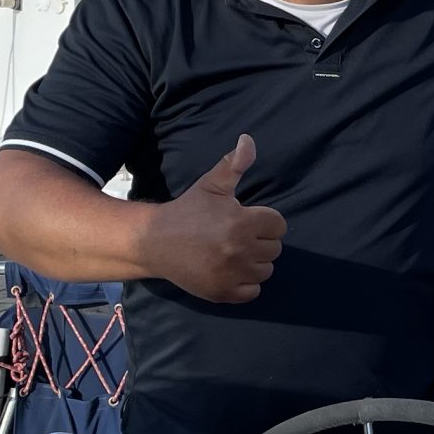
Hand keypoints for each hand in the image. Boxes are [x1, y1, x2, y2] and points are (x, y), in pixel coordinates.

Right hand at [142, 134, 285, 303]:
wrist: (154, 241)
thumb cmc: (187, 211)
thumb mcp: (211, 185)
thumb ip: (234, 164)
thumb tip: (248, 140)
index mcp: (242, 221)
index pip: (279, 226)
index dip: (264, 222)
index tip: (245, 221)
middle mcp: (239, 249)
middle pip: (274, 249)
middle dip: (259, 242)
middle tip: (236, 237)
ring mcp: (232, 273)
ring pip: (265, 271)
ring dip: (254, 263)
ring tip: (232, 253)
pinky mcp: (223, 292)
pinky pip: (253, 291)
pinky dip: (244, 284)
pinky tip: (229, 271)